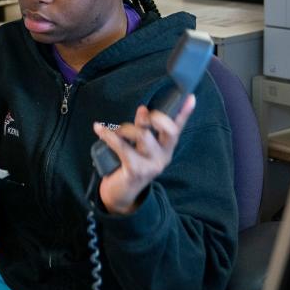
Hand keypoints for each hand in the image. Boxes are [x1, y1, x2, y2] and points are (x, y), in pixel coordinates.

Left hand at [93, 95, 195, 214]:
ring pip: (143, 135)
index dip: (184, 113)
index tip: (191, 97)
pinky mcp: (136, 170)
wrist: (121, 192)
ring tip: (115, 131)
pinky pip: (122, 147)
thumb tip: (143, 109)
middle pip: (169, 131)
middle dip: (156, 118)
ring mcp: (152, 165)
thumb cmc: (130, 163)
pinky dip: (108, 135)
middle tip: (142, 114)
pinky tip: (98, 129)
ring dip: (125, 128)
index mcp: (166, 148)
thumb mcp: (139, 145)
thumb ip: (143, 128)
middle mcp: (164, 156)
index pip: (178, 128)